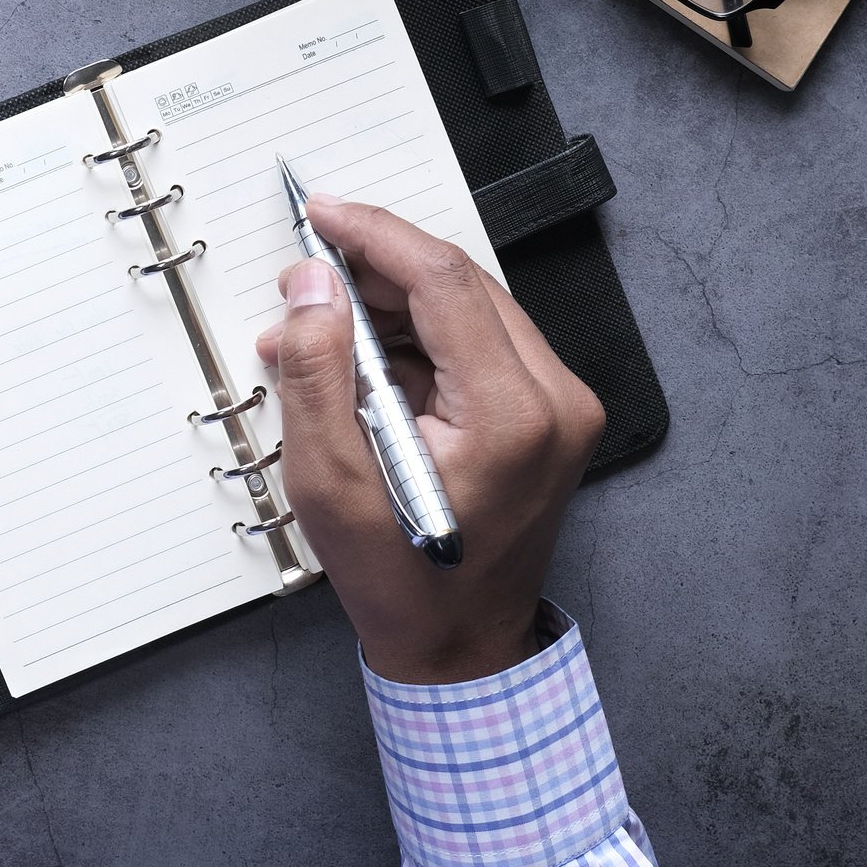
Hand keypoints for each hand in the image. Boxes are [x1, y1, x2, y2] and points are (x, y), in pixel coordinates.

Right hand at [255, 199, 603, 683]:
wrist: (460, 650)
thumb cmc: (402, 582)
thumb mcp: (331, 482)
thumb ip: (318, 372)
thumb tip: (314, 286)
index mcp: (513, 416)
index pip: (445, 282)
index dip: (376, 237)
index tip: (324, 216)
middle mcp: (556, 401)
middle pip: (461, 286)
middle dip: (376, 272)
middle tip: (305, 282)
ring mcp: (561, 407)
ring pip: (469, 309)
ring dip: (393, 307)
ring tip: (318, 334)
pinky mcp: (549, 414)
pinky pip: (479, 344)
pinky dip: (419, 340)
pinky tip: (361, 361)